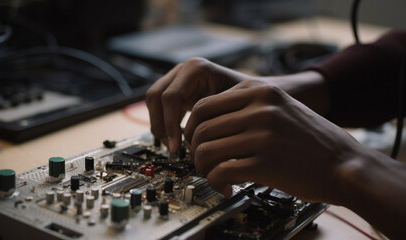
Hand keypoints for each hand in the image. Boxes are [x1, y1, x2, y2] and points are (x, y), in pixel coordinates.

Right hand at [146, 58, 250, 152]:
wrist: (254, 93)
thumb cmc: (250, 99)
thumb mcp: (237, 105)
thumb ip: (217, 116)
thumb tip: (200, 141)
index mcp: (197, 69)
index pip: (171, 97)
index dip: (170, 124)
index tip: (176, 146)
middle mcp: (184, 70)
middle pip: (155, 96)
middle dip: (161, 125)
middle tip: (172, 148)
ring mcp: (178, 79)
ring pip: (153, 102)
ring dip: (159, 126)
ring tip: (173, 147)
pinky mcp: (176, 92)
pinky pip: (159, 107)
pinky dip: (163, 124)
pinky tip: (176, 140)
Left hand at [184, 79, 361, 202]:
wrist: (344, 164)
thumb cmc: (310, 140)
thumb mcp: (279, 107)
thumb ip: (246, 107)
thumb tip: (207, 120)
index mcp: (259, 90)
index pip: (203, 106)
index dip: (192, 128)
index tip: (197, 141)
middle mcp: (259, 108)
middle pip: (200, 128)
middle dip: (194, 149)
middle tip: (203, 161)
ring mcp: (262, 135)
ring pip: (205, 150)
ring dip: (202, 167)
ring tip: (214, 174)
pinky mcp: (265, 163)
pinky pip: (220, 172)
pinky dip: (216, 182)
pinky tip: (227, 186)